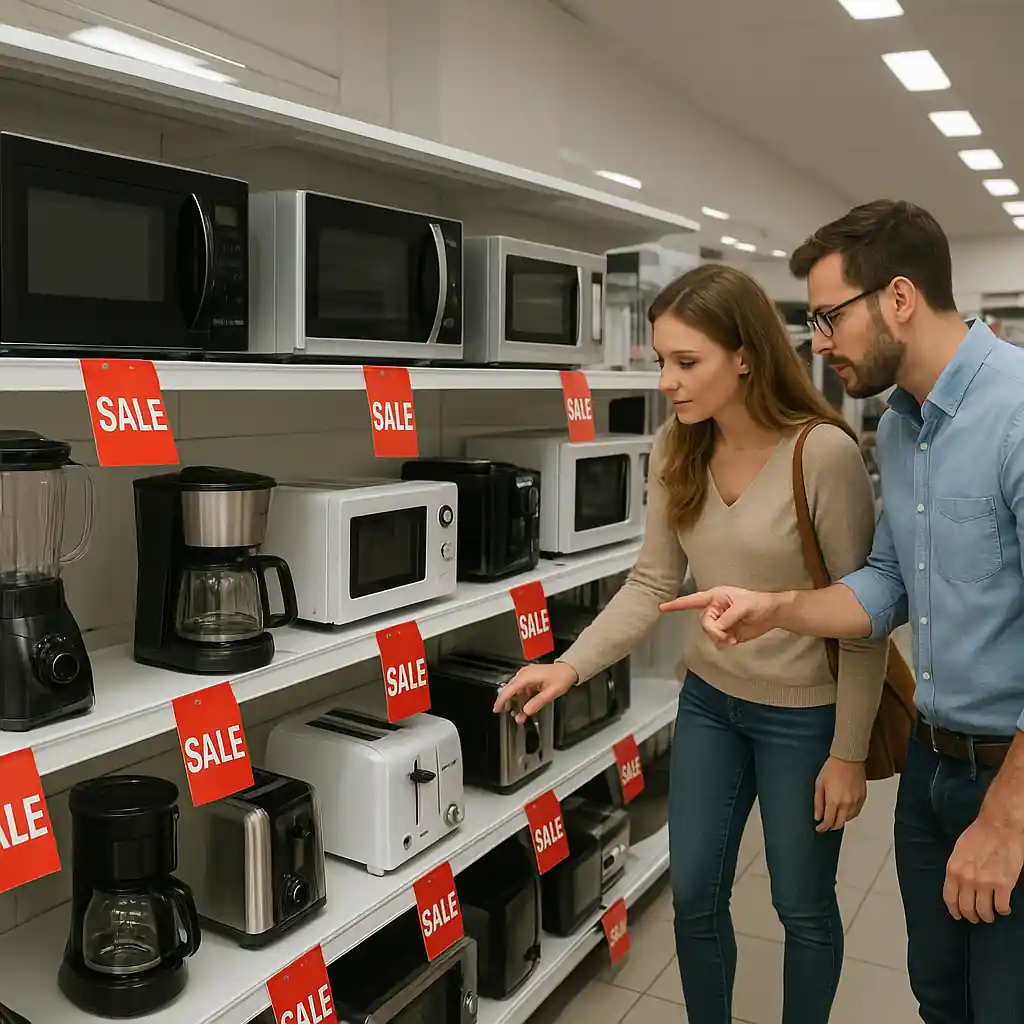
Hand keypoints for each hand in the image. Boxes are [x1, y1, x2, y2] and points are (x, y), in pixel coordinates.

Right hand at [493, 661, 578, 723]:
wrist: (568, 669)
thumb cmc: (561, 677)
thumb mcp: (551, 693)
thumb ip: (537, 702)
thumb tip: (526, 711)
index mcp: (527, 676)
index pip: (509, 689)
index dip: (501, 700)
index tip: (496, 709)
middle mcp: (524, 674)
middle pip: (511, 691)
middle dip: (511, 705)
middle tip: (515, 717)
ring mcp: (526, 675)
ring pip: (516, 692)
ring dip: (518, 704)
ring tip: (522, 715)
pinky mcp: (529, 678)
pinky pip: (522, 689)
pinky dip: (523, 699)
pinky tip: (527, 707)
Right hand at [659, 587, 780, 644]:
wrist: (770, 615)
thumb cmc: (757, 603)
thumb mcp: (744, 606)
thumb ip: (728, 617)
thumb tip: (717, 627)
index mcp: (715, 597)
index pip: (692, 600)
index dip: (677, 605)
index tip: (662, 608)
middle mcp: (714, 609)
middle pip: (703, 622)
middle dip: (713, 631)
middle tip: (726, 635)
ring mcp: (719, 622)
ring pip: (709, 633)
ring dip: (720, 638)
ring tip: (733, 638)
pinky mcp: (725, 633)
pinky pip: (717, 641)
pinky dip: (724, 643)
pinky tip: (734, 641)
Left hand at [814, 757, 865, 831]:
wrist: (848, 759)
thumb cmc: (832, 768)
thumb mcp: (819, 784)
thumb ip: (818, 802)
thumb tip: (817, 816)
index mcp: (834, 801)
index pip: (828, 821)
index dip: (823, 827)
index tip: (819, 828)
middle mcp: (846, 804)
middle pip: (839, 824)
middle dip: (831, 826)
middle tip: (825, 824)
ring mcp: (856, 802)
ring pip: (848, 819)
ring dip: (841, 820)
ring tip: (834, 816)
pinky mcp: (863, 798)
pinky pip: (856, 812)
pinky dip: (849, 815)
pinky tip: (844, 811)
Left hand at [944, 816, 1023, 922]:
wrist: (999, 827)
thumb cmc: (979, 835)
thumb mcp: (959, 851)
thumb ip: (957, 868)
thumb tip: (957, 883)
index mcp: (953, 869)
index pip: (950, 897)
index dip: (954, 910)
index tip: (958, 915)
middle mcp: (967, 878)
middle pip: (966, 908)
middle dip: (971, 916)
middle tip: (976, 918)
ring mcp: (985, 883)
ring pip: (984, 911)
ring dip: (987, 916)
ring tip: (990, 915)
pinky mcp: (1003, 885)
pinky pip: (1001, 907)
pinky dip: (1003, 911)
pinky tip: (1003, 908)